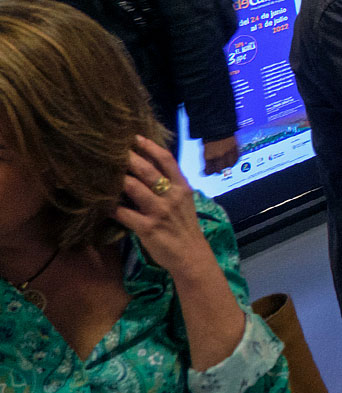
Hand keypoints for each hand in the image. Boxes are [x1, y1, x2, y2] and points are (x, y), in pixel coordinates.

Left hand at [114, 136, 216, 278]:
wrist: (191, 255)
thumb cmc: (184, 227)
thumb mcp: (184, 202)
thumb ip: (170, 186)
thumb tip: (147, 171)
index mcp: (182, 187)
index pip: (167, 160)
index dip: (149, 147)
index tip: (134, 137)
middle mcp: (172, 196)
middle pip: (148, 170)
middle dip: (128, 158)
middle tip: (112, 149)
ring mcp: (160, 212)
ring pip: (134, 188)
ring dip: (117, 179)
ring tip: (101, 171)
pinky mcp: (148, 228)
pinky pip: (124, 214)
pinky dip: (111, 207)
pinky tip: (100, 203)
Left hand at [201, 136, 238, 173]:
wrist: (219, 123)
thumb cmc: (209, 134)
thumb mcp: (204, 147)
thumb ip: (206, 157)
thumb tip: (206, 165)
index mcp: (209, 156)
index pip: (208, 171)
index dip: (207, 172)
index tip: (207, 171)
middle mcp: (219, 156)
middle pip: (219, 171)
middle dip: (217, 170)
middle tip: (216, 167)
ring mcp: (228, 152)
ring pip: (229, 166)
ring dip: (226, 165)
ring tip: (224, 163)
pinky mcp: (236, 148)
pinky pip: (236, 159)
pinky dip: (234, 160)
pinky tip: (231, 158)